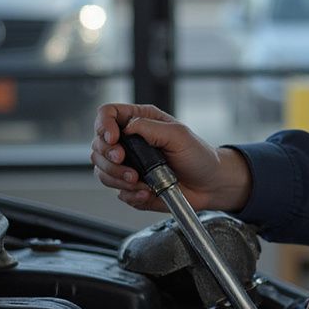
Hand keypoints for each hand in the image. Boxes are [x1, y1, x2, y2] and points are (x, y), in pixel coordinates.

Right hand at [91, 103, 251, 212]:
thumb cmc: (199, 155)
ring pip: (103, 170)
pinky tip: (147, 192)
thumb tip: (126, 128)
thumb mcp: (178, 135)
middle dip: (109, 158)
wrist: (211, 184)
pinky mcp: (133, 186)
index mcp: (141, 122)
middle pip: (98, 145)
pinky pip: (118, 191)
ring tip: (140, 181)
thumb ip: (150, 128)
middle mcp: (131, 142)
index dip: (103, 126)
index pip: (107, 115)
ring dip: (118, 178)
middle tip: (127, 165)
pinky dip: (130, 194)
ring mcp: (130, 165)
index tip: (114, 140)